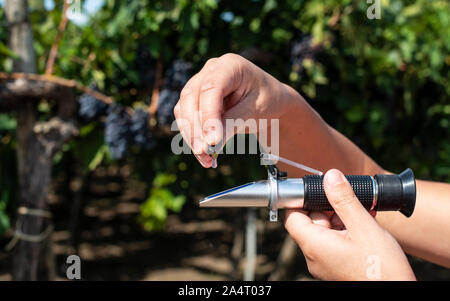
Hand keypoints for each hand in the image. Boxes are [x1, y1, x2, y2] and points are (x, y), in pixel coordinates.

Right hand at [174, 53, 292, 166]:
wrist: (270, 101)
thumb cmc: (266, 101)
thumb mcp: (254, 111)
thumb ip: (232, 123)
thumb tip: (210, 143)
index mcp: (230, 65)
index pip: (211, 88)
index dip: (208, 115)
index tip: (211, 141)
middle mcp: (211, 70)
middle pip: (191, 97)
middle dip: (195, 128)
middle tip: (203, 152)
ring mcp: (200, 82)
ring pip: (184, 108)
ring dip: (191, 136)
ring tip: (206, 159)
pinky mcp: (195, 98)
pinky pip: (186, 118)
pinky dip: (192, 137)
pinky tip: (204, 154)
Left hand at [285, 169, 415, 280]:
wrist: (399, 294)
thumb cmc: (382, 270)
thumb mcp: (363, 227)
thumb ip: (344, 200)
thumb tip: (330, 177)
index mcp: (314, 246)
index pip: (292, 217)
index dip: (300, 200)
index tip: (315, 188)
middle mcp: (315, 256)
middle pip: (311, 221)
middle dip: (329, 206)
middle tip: (349, 198)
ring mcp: (326, 263)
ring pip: (326, 230)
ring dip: (342, 217)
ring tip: (363, 212)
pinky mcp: (337, 266)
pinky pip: (336, 242)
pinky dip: (347, 230)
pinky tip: (365, 224)